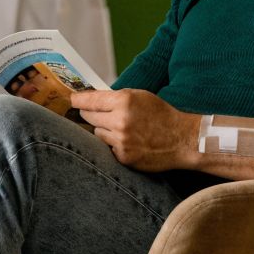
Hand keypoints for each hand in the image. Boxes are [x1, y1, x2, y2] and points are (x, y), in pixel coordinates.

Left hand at [71, 88, 198, 170]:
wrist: (182, 140)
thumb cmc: (162, 115)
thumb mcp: (141, 96)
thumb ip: (116, 97)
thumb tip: (92, 99)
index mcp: (124, 101)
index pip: (89, 100)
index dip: (77, 100)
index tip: (71, 100)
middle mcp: (120, 120)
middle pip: (89, 117)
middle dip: (89, 114)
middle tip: (92, 113)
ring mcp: (121, 140)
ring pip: (96, 133)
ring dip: (103, 130)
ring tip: (120, 129)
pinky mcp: (123, 156)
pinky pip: (107, 147)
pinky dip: (113, 144)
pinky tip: (127, 141)